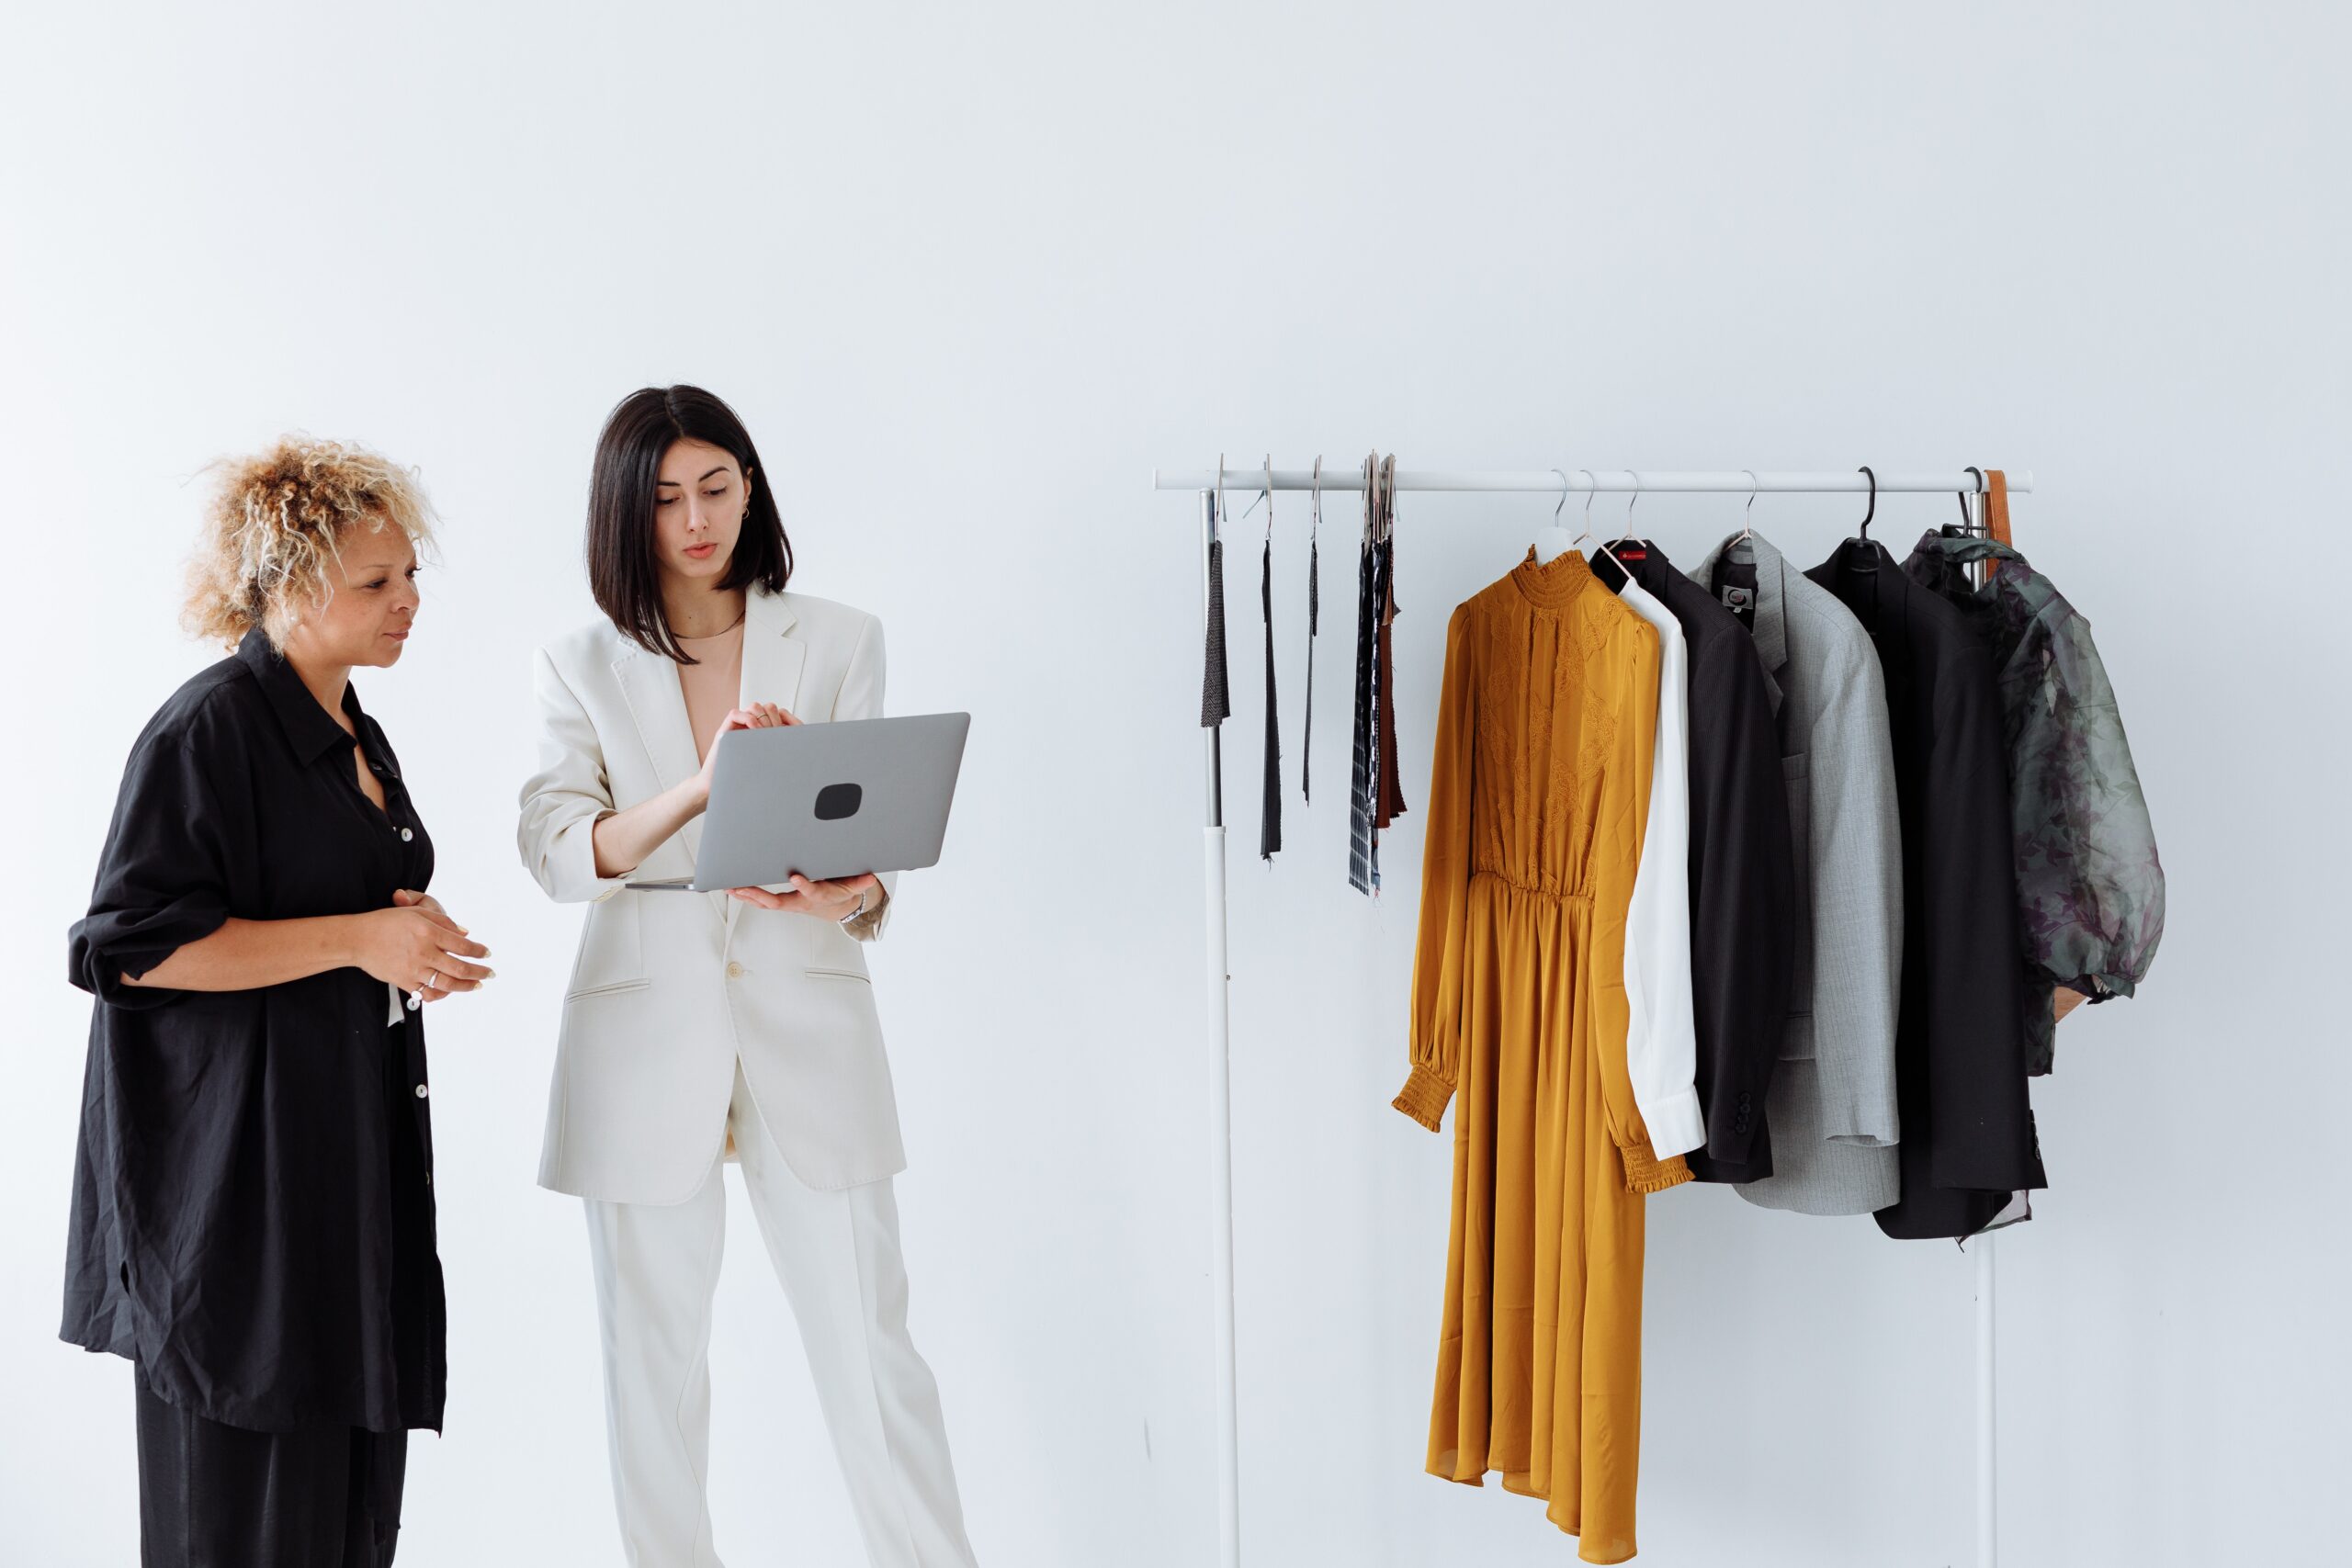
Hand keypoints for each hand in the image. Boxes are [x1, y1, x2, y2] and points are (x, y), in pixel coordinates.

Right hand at [351, 891, 492, 1002]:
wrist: (358, 939)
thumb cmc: (386, 922)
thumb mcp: (415, 913)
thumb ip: (443, 922)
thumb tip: (465, 933)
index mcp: (428, 932)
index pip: (463, 946)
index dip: (479, 951)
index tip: (487, 954)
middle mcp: (424, 952)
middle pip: (460, 968)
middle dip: (479, 972)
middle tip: (490, 973)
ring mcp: (414, 969)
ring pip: (448, 984)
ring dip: (466, 986)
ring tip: (477, 985)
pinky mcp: (405, 982)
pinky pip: (428, 994)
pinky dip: (442, 994)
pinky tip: (449, 991)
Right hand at [691, 702, 798, 804]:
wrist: (721, 785)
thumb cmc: (744, 776)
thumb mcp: (768, 762)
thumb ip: (779, 752)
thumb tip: (800, 750)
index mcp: (763, 733)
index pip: (778, 714)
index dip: (785, 720)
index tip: (790, 734)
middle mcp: (751, 727)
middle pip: (768, 708)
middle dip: (775, 719)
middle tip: (776, 735)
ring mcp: (738, 727)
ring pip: (754, 707)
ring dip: (763, 718)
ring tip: (764, 734)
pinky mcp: (725, 730)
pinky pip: (736, 714)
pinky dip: (747, 719)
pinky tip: (753, 731)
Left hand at [727, 872, 879, 920]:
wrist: (836, 909)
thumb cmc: (841, 893)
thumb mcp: (854, 887)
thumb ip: (860, 882)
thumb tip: (870, 877)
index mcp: (819, 896)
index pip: (811, 892)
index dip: (804, 886)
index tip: (796, 877)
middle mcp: (801, 903)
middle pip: (778, 902)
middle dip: (760, 895)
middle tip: (743, 887)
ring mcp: (789, 904)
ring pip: (766, 904)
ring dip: (747, 897)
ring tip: (730, 888)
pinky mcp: (781, 903)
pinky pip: (762, 902)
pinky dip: (747, 897)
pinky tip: (734, 889)